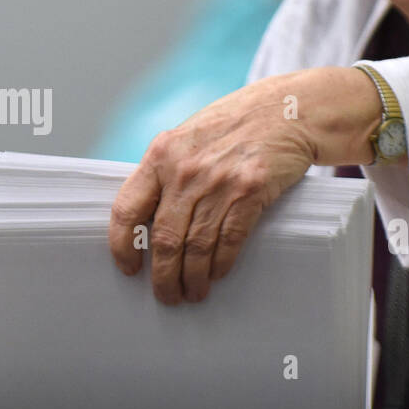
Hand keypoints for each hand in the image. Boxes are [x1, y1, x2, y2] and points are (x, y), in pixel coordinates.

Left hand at [109, 67, 380, 303]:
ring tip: (193, 293)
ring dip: (193, 277)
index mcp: (161, 155)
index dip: (122, 246)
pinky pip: (230, 239)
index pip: (128, 208)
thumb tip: (146, 219)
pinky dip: (221, 263)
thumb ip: (166, 171)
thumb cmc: (234, 125)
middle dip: (163, 276)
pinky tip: (218, 274)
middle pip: (164, 238)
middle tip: (166, 296)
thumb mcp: (188, 138)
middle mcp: (186, 170)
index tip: (128, 269)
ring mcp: (219, 181)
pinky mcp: (251, 191)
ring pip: (196, 245)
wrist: (285, 111)